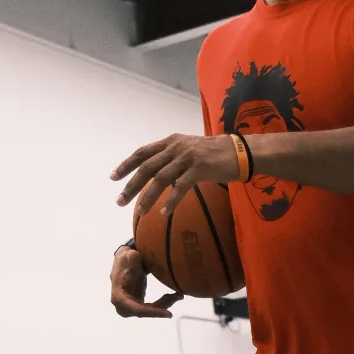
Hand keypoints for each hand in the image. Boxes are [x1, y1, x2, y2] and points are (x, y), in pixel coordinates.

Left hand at [111, 132, 238, 217]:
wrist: (239, 152)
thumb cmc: (215, 154)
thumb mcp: (189, 151)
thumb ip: (173, 159)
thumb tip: (159, 176)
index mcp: (171, 142)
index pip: (143, 153)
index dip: (126, 164)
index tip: (114, 177)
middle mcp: (176, 148)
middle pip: (147, 167)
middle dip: (131, 185)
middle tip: (119, 201)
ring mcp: (187, 157)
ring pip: (160, 178)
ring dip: (148, 197)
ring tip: (139, 212)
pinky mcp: (200, 168)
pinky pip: (181, 187)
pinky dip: (171, 200)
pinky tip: (164, 212)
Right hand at [111, 246, 181, 319]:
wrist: (125, 260)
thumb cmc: (126, 259)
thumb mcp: (128, 256)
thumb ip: (131, 258)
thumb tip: (134, 255)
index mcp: (119, 296)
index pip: (135, 309)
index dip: (151, 312)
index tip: (168, 313)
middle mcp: (123, 304)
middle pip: (144, 312)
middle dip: (161, 309)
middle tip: (178, 298)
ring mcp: (131, 305)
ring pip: (150, 310)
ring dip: (165, 304)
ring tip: (179, 295)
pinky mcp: (138, 303)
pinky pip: (152, 307)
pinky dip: (164, 302)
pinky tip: (175, 295)